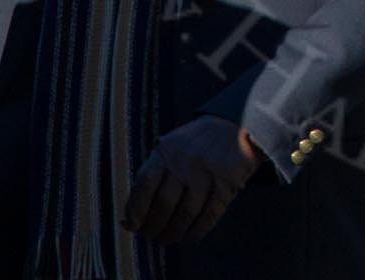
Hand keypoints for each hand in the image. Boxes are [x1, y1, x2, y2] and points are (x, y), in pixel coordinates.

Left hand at [122, 115, 262, 244]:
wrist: (236, 125)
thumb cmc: (193, 145)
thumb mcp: (170, 148)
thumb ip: (150, 178)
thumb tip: (128, 221)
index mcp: (167, 150)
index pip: (145, 184)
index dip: (136, 209)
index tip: (133, 225)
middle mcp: (186, 160)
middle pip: (164, 203)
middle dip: (154, 226)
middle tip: (152, 235)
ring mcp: (208, 172)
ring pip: (186, 214)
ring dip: (174, 233)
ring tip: (168, 238)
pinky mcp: (227, 183)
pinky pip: (209, 216)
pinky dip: (196, 232)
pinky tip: (188, 237)